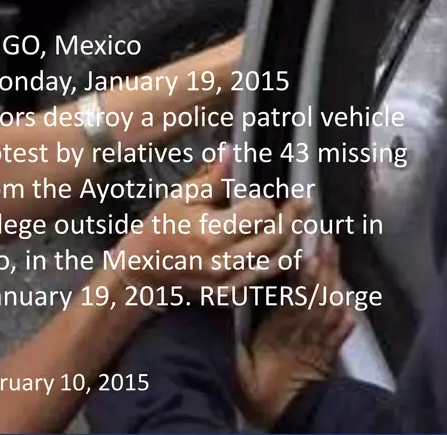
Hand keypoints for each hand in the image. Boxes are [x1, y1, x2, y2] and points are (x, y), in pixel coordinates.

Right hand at [109, 154, 302, 290]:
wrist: (143, 272)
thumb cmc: (161, 231)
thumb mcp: (182, 197)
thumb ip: (213, 177)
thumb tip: (231, 151)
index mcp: (211, 234)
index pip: (260, 214)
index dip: (267, 203)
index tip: (268, 196)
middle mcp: (224, 261)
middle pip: (277, 238)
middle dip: (293, 218)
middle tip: (303, 203)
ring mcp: (229, 282)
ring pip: (278, 261)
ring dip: (293, 239)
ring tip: (299, 222)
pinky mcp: (231, 294)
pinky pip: (266, 277)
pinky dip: (279, 260)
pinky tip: (284, 245)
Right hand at [237, 238, 353, 428]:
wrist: (292, 417)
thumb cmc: (262, 394)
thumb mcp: (239, 373)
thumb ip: (233, 348)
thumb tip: (222, 320)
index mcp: (280, 336)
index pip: (295, 302)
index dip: (305, 280)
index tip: (309, 258)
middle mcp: (303, 334)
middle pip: (317, 295)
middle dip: (324, 266)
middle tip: (328, 238)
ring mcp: (320, 341)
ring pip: (331, 304)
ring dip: (335, 278)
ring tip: (335, 252)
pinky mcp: (330, 350)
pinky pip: (342, 327)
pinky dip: (346, 310)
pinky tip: (348, 297)